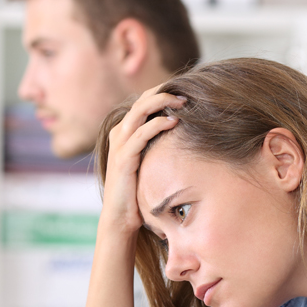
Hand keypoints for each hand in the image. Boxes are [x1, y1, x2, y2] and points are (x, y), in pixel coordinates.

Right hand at [99, 87, 183, 238]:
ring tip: (183, 102)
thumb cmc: (138, 189)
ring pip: (140, 111)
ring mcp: (120, 144)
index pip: (143, 101)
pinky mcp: (124, 158)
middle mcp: (119, 133)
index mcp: (124, 131)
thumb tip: (183, 133)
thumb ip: (158, 144)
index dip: (161, 92)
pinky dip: (157, 124)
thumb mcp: (149, 161)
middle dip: (163, 93)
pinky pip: (141, 134)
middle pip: (141, 101)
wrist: (121, 216)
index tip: (184, 91)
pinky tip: (174, 122)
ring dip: (162, 102)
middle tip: (186, 92)